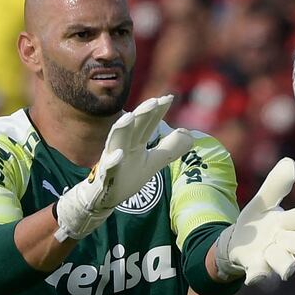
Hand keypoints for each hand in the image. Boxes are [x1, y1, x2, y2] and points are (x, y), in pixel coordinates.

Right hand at [55, 95, 193, 240]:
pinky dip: (113, 160)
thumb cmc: (128, 176)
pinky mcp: (106, 175)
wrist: (105, 196)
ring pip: (116, 140)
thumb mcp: (153, 162)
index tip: (169, 98)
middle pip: (133, 127)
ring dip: (122, 128)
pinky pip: (108, 167)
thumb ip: (169, 148)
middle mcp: (123, 146)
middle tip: (154, 101)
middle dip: (142, 113)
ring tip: (130, 116)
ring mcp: (113, 159)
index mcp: (135, 142)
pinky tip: (119, 154)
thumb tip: (189, 134)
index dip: (157, 111)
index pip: (147, 124)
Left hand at [215, 158, 294, 284]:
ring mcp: (272, 258)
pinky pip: (260, 274)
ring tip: (288, 269)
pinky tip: (252, 277)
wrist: (238, 244)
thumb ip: (276, 185)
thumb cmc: (259, 222)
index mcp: (289, 223)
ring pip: (285, 264)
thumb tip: (289, 161)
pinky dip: (258, 275)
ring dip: (286, 264)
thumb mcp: (263, 202)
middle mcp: (286, 243)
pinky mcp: (256, 269)